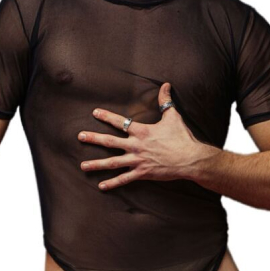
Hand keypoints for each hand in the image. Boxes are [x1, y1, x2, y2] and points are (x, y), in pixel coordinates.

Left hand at [77, 81, 205, 189]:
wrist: (190, 159)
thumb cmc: (182, 137)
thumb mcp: (173, 117)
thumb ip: (165, 101)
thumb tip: (166, 85)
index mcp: (141, 131)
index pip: (120, 122)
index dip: (106, 117)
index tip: (94, 113)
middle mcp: (136, 146)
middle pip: (110, 142)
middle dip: (94, 139)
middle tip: (80, 137)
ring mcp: (138, 161)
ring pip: (112, 163)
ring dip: (96, 164)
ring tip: (83, 166)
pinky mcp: (143, 173)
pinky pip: (124, 179)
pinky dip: (113, 183)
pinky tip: (101, 186)